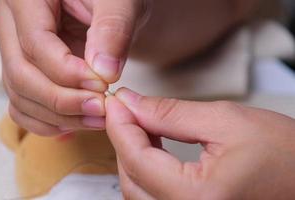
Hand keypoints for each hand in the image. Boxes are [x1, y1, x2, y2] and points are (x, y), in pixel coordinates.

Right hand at [0, 0, 148, 134]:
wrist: (105, 5)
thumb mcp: (119, 2)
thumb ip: (112, 28)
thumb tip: (103, 71)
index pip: (35, 44)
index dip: (68, 73)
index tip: (102, 86)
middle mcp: (9, 24)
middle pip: (20, 75)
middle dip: (61, 100)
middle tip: (100, 109)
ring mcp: (12, 51)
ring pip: (20, 96)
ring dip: (57, 116)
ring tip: (96, 119)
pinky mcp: (22, 72)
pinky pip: (22, 105)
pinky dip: (46, 121)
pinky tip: (75, 124)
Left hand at [106, 88, 294, 199]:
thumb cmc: (287, 155)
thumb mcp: (227, 121)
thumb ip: (171, 114)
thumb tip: (131, 103)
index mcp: (198, 199)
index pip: (136, 159)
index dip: (120, 126)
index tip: (115, 101)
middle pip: (131, 178)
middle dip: (124, 140)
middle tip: (128, 108)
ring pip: (137, 192)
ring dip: (133, 156)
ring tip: (141, 124)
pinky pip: (153, 199)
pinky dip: (146, 172)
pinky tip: (152, 149)